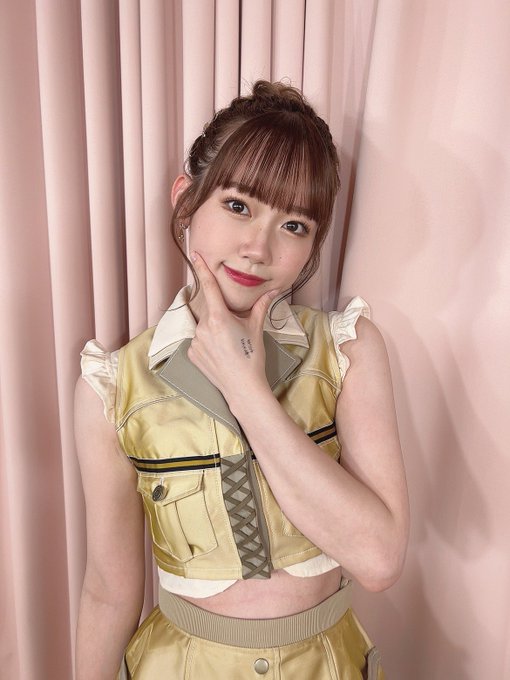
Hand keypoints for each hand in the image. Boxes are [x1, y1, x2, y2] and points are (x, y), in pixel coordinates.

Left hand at [187, 252, 278, 404]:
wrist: (243, 387)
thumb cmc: (251, 357)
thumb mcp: (256, 328)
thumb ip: (261, 306)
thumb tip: (274, 291)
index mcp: (218, 318)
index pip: (208, 287)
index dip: (201, 269)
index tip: (194, 255)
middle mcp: (203, 327)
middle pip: (208, 309)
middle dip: (220, 314)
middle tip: (232, 330)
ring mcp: (195, 342)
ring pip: (203, 326)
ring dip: (214, 329)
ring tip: (228, 345)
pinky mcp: (192, 354)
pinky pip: (199, 340)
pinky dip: (208, 342)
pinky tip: (220, 353)